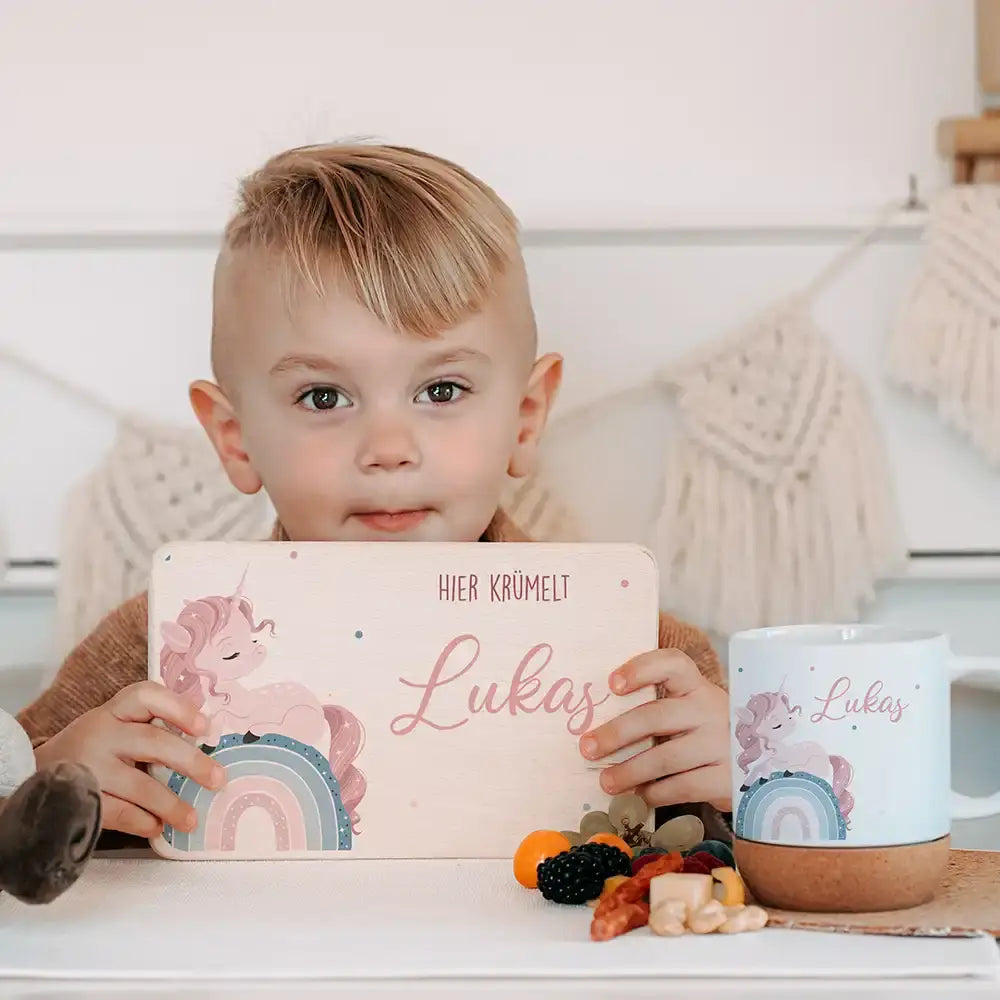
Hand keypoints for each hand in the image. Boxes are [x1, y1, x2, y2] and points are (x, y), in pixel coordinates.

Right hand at [33, 681, 226, 839]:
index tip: (205, 725)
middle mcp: (100, 733)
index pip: (145, 695)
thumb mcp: (114, 728)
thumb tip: (207, 747)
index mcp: (114, 711)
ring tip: (191, 819)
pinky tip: (157, 827)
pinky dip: (142, 821)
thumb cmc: (92, 750)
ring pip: (139, 784)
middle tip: (218, 779)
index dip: (178, 707)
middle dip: (191, 762)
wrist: (31, 775)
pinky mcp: (77, 799)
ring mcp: (88, 767)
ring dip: (171, 804)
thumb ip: (151, 730)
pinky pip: (118, 812)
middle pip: (153, 742)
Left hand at [578, 648, 731, 811]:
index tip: (612, 684)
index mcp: (697, 686)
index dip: (641, 669)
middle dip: (616, 733)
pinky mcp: (728, 778)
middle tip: (587, 747)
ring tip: (605, 781)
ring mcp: (723, 744)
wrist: (764, 766)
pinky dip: (655, 793)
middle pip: (656, 716)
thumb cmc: (707, 733)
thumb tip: (598, 723)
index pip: (672, 664)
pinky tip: (640, 796)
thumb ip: (657, 708)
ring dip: (629, 771)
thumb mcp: (690, 710)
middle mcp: (711, 709)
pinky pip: (682, 786)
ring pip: (665, 758)